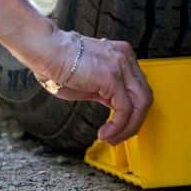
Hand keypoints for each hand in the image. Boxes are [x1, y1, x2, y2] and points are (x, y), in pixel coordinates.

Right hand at [32, 31, 152, 144]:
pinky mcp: (113, 77)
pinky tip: (105, 133)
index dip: (133, 111)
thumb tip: (113, 106)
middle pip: (145, 96)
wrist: (46, 51)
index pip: (138, 88)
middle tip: (118, 137)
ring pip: (141, 104)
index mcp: (121, 57)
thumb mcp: (90, 81)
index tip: (121, 126)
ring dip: (129, 127)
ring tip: (112, 138)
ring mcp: (122, 65)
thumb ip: (106, 91)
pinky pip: (125, 109)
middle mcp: (126, 58)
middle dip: (134, 122)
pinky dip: (118, 126)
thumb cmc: (59, 64)